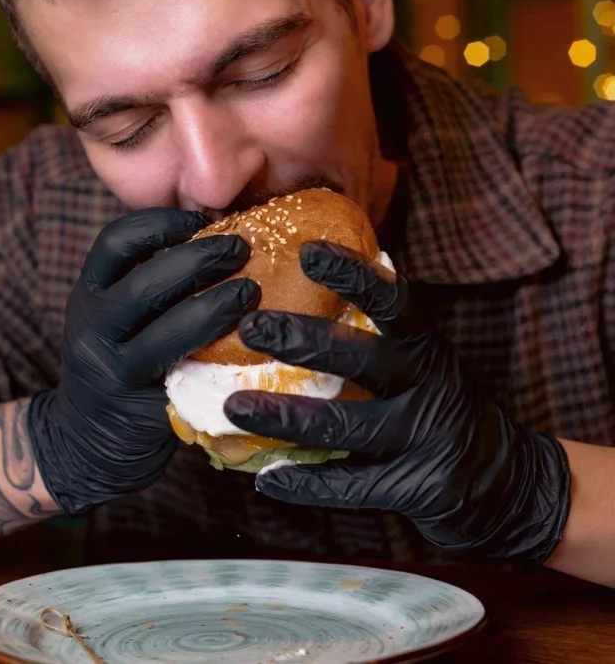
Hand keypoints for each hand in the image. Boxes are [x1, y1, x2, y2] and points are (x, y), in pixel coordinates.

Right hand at [28, 208, 258, 514]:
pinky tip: (250, 337)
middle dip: (199, 259)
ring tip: (251, 290)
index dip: (162, 222)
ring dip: (216, 305)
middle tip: (240, 248)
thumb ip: (152, 280)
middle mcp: (92, 327)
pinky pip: (186, 373)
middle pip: (145, 282)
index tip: (203, 219)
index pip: (116, 242)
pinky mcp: (143, 407)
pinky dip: (220, 352)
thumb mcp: (119, 317)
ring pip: (168, 330)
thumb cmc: (122, 362)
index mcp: (88, 293)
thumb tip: (220, 232)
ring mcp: (115, 370)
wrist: (88, 442)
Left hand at [224, 242, 570, 562]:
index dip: (351, 274)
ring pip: (345, 424)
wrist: (504, 480)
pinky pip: (351, 484)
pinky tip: (265, 479)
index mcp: (425, 345)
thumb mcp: (420, 362)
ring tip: (234, 408)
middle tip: (250, 326)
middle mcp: (427, 383)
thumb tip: (299, 298)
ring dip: (285, 417)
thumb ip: (374, 337)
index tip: (307, 252)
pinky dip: (306, 483)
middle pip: (359, 356)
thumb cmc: (437, 405)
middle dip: (301, 339)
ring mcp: (424, 436)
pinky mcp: (416, 485)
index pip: (391, 299)